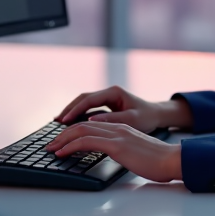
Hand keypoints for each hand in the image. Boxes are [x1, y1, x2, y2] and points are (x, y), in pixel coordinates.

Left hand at [45, 121, 181, 182]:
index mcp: (121, 128)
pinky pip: (87, 141)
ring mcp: (117, 134)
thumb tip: (109, 159)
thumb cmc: (158, 162)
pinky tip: (62, 153)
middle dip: (62, 134)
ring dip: (62, 139)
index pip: (91, 125)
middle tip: (50, 145)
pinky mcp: (117, 145)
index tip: (61, 142)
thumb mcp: (134, 155)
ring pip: (81, 130)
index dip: (73, 132)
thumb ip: (121, 152)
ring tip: (51, 149)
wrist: (172, 160)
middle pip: (82, 125)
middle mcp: (117, 128)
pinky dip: (70, 146)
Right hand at [55, 85, 192, 132]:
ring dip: (72, 111)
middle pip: (82, 99)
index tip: (65, 120)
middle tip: (56, 122)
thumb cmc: (147, 117)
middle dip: (69, 109)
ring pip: (84, 103)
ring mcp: (107, 98)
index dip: (75, 110)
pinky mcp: (107, 105)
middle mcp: (108, 93)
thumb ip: (112, 119)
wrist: (157, 115)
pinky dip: (79, 114)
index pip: (88, 100)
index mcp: (114, 93)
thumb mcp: (131, 120)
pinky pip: (88, 108)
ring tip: (59, 122)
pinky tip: (71, 122)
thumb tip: (92, 121)